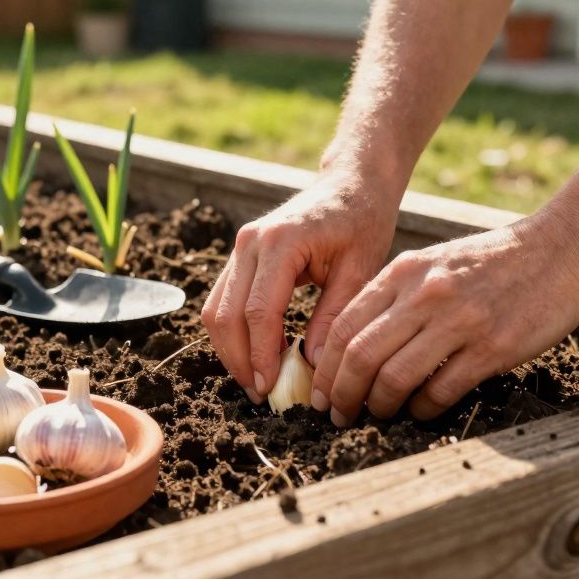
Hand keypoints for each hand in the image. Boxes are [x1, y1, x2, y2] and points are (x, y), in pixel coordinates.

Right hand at [202, 170, 399, 402]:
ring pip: (215, 310)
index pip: (258, 311)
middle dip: (238, 360)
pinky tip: (259, 355)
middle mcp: (250, 242)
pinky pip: (224, 300)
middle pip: (225, 314)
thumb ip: (335, 318)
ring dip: (231, 350)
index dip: (260, 355)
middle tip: (261, 394)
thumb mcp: (360, 271)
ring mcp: (240, 247)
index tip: (270, 389)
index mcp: (280, 242)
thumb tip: (314, 367)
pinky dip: (235, 332)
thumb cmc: (362, 222)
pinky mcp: (240, 255)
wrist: (351, 184)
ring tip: (258, 380)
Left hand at [311, 215, 578, 424]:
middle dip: (341, 394)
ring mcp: (458, 321)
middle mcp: (424, 294)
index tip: (321, 392)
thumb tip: (354, 346)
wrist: (561, 249)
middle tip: (337, 415)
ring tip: (375, 416)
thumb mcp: (433, 264)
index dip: (325, 368)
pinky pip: (441, 390)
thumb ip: (395, 296)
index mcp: (404, 272)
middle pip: (359, 356)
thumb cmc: (494, 262)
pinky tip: (420, 412)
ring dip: (378, 406)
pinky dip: (422, 409)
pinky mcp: (492, 347)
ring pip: (394, 377)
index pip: (344, 327)